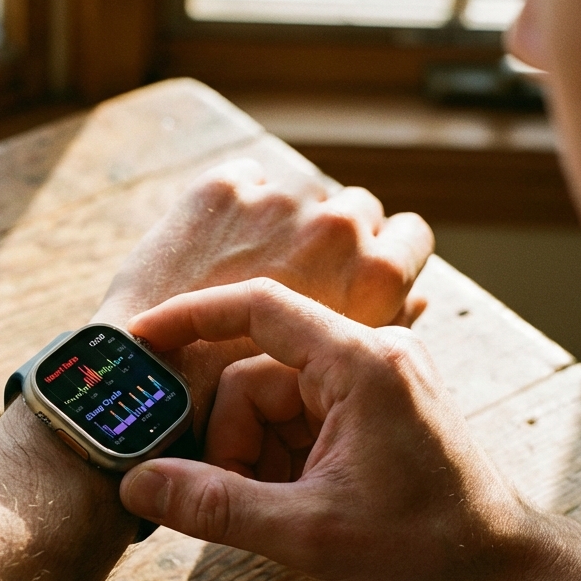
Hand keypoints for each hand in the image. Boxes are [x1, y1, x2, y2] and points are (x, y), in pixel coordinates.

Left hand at [92, 158, 433, 421]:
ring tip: (248, 269)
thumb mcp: (340, 381)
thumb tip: (422, 297)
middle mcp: (338, 227)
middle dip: (331, 237)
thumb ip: (384, 329)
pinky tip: (213, 252)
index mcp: (378, 275)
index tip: (354, 272)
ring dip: (282, 220)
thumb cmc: (256, 401)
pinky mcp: (223, 190)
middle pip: (354, 208)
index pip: (410, 237)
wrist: (158, 391)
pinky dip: (234, 208)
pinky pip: (244, 180)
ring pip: (298, 192)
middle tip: (294, 276)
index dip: (384, 252)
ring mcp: (279, 202)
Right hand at [118, 278, 538, 580]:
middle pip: (256, 377)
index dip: (192, 317)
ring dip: (257, 458)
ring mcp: (373, 382)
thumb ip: (214, 506)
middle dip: (234, 443)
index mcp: (362, 364)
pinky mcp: (372, 408)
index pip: (260, 308)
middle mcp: (370, 358)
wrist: (501, 574)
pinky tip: (296, 503)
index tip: (142, 337)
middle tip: (237, 504)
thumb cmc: (425, 548)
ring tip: (279, 514)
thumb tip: (136, 486)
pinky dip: (281, 460)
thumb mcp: (306, 533)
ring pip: (272, 403)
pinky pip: (298, 419)